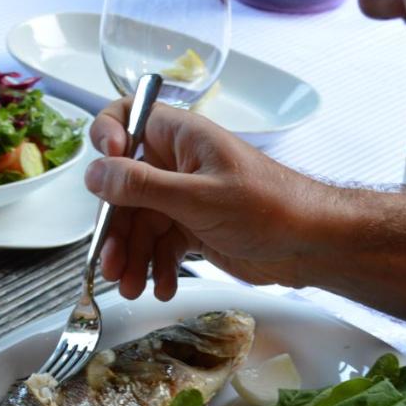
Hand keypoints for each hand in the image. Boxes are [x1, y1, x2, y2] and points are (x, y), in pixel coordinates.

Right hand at [84, 98, 337, 298]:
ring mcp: (184, 197)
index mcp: (179, 136)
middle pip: (124, 188)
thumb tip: (95, 173)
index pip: (126, 118)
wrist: (311, 244)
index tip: (102, 176)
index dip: (106, 140)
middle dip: (116, 230)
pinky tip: (162, 286)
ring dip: (133, 258)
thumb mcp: (197, 197)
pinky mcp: (193, 228)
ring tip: (133, 288)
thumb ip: (141, 186)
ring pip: (139, 224)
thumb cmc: (268, 207)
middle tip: (111, 265)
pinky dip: (158, 267)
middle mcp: (176, 163)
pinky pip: (160, 245)